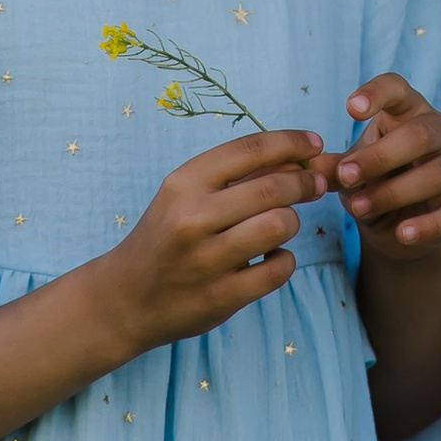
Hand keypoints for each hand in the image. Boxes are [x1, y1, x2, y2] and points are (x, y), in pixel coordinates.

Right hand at [109, 128, 327, 348]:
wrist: (125, 298)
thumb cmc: (165, 236)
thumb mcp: (185, 195)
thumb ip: (236, 176)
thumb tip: (298, 160)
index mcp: (183, 183)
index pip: (250, 149)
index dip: (292, 142)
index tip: (315, 143)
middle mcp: (193, 218)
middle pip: (273, 188)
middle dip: (304, 183)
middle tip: (314, 185)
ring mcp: (207, 261)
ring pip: (279, 226)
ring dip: (291, 222)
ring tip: (280, 226)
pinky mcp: (221, 298)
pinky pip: (279, 269)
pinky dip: (284, 260)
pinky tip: (270, 259)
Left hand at [329, 75, 440, 267]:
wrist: (397, 227)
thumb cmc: (372, 182)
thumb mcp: (349, 172)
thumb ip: (333, 168)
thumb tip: (308, 166)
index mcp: (408, 110)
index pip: (398, 88)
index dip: (377, 93)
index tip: (350, 108)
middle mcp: (439, 130)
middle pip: (419, 134)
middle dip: (379, 157)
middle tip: (345, 176)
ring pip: (436, 173)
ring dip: (394, 192)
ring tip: (359, 208)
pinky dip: (429, 224)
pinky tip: (403, 233)